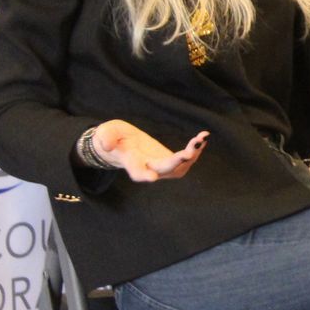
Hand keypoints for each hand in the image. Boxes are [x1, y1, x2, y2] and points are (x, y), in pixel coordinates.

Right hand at [90, 120, 208, 182]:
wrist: (121, 143)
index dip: (143, 175)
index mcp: (131, 162)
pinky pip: (186, 160)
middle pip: (164, 170)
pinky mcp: (170, 162)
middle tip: (189, 152)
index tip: (151, 178)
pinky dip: (195, 150)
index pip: (136, 172)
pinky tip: (203, 138)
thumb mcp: (107, 132)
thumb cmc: (113, 137)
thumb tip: (107, 145)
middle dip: (177, 161)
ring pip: (179, 168)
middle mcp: (148, 168)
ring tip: (201, 139)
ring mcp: (160, 167)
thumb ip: (106, 137)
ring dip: (192, 155)